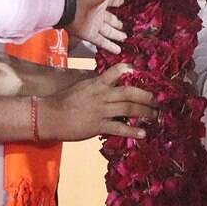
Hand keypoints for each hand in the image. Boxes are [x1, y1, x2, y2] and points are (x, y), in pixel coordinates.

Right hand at [37, 62, 155, 140]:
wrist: (48, 116)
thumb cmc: (63, 101)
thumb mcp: (81, 87)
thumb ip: (97, 85)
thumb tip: (111, 83)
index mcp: (97, 83)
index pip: (117, 72)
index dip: (132, 71)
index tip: (144, 74)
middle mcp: (102, 95)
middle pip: (130, 92)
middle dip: (147, 96)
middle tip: (158, 100)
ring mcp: (101, 110)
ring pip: (129, 109)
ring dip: (145, 112)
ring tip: (155, 116)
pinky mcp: (98, 126)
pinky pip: (119, 128)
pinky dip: (132, 131)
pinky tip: (142, 134)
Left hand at [69, 0, 132, 53]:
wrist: (68, 5)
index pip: (113, 1)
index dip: (119, 2)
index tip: (126, 4)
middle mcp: (98, 11)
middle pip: (110, 18)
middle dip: (118, 22)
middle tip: (126, 26)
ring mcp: (94, 24)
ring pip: (108, 31)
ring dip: (116, 35)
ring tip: (125, 38)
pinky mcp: (90, 34)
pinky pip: (101, 41)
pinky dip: (109, 46)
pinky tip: (118, 50)